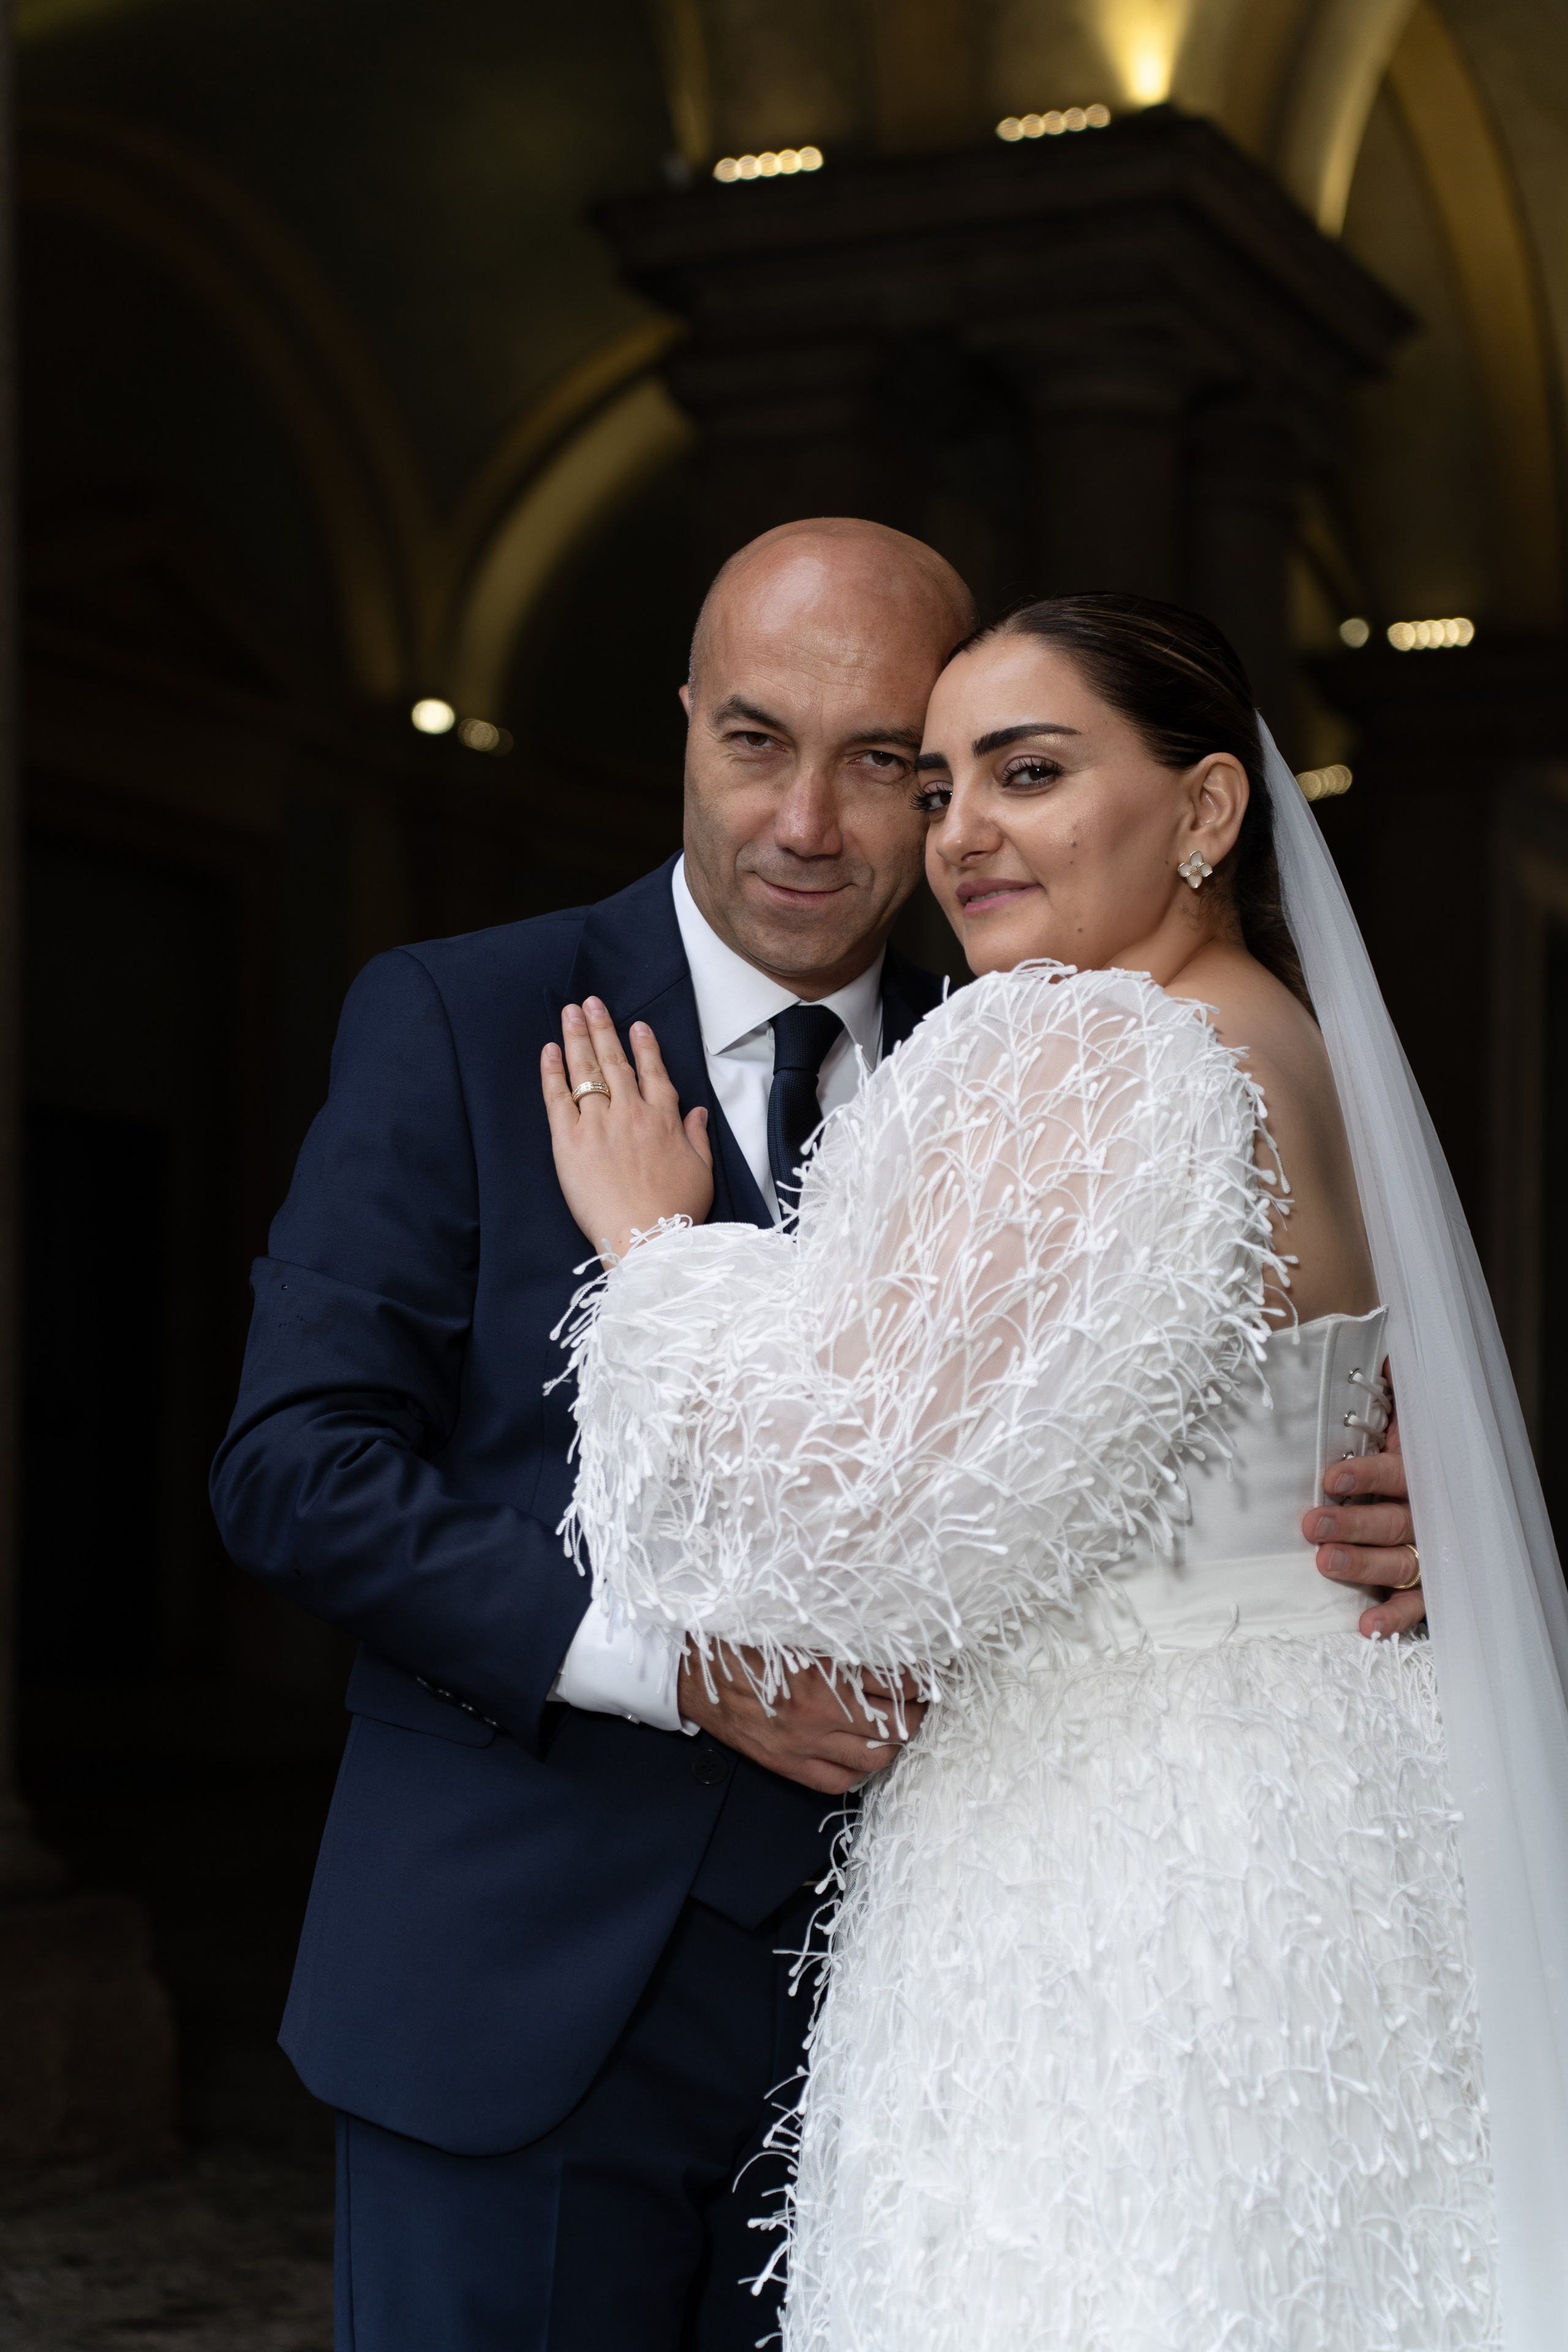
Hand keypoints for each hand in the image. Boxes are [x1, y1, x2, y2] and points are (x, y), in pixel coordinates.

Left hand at [542, 998, 713, 1262]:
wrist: (646, 1237)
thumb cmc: (676, 1211)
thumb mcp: (702, 1171)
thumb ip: (697, 1136)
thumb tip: (698, 1112)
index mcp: (664, 1119)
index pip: (653, 1072)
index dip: (644, 1047)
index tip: (637, 1026)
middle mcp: (630, 1113)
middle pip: (614, 1062)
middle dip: (603, 1028)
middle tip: (592, 1003)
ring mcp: (598, 1124)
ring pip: (586, 1071)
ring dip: (577, 1038)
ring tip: (571, 1013)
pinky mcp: (569, 1141)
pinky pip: (558, 1097)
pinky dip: (552, 1072)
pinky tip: (549, 1051)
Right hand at [678, 1645, 927, 1796]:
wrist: (692, 1669)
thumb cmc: (742, 1639)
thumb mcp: (797, 1625)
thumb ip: (840, 1635)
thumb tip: (888, 1639)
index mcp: (824, 1668)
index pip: (897, 1680)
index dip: (921, 1678)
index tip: (928, 1671)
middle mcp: (818, 1711)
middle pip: (895, 1723)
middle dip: (916, 1712)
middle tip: (921, 1699)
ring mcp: (802, 1744)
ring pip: (874, 1757)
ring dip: (895, 1742)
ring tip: (899, 1725)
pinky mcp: (785, 1764)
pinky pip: (838, 1780)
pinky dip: (860, 1769)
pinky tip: (866, 1752)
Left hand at [1304, 1410, 1424, 1637]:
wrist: (1434, 1488)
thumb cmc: (1392, 1450)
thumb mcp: (1393, 1416)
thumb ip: (1386, 1390)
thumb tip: (1377, 1354)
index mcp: (1416, 1468)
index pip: (1395, 1471)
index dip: (1366, 1472)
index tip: (1331, 1475)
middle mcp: (1424, 1510)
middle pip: (1393, 1520)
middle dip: (1353, 1523)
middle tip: (1314, 1525)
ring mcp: (1425, 1550)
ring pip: (1400, 1560)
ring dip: (1363, 1565)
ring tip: (1325, 1564)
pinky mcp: (1422, 1585)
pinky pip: (1415, 1606)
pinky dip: (1393, 1618)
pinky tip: (1367, 1626)